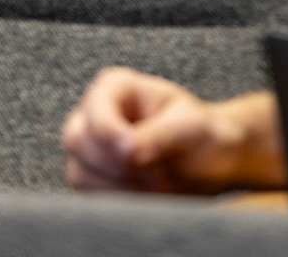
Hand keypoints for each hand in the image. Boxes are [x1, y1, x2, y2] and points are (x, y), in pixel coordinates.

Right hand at [61, 68, 279, 193]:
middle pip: (79, 142)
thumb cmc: (199, 133)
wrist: (208, 160)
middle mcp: (92, 115)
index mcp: (115, 87)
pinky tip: (148, 193)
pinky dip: (120, 199)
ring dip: (123, 184)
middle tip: (158, 169)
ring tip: (160, 179)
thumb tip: (127, 152)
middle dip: (119, 162)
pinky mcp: (88, 178)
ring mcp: (86, 149)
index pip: (94, 113)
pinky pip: (89, 195)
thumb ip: (158, 135)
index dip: (111, 136)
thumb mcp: (189, 126)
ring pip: (80, 173)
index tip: (137, 153)